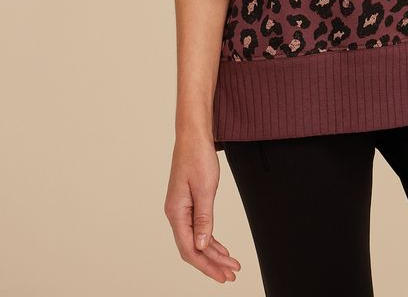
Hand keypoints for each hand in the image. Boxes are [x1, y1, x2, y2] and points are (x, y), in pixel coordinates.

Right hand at [164, 132, 240, 282]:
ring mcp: (181, 209)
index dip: (206, 265)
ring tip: (230, 264)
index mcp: (176, 212)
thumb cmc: (198, 156)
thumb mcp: (205, 188)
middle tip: (231, 275)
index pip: (189, 248)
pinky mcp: (188, 203)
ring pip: (196, 240)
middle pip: (192, 248)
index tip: (223, 275)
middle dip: (212, 264)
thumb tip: (200, 245)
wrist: (193, 134)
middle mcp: (175, 213)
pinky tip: (221, 248)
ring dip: (213, 254)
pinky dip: (210, 240)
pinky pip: (198, 228)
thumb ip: (203, 219)